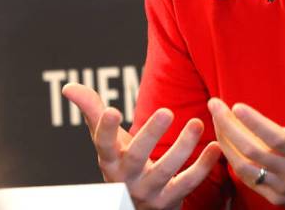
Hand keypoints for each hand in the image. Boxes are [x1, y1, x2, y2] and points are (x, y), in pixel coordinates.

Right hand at [62, 83, 221, 209]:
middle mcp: (127, 179)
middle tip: (166, 111)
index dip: (106, 130)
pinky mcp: (170, 201)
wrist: (136, 205)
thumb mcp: (108, 140)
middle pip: (137, 158)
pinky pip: (188, 184)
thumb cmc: (122, 162)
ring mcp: (149, 192)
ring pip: (166, 171)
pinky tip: (215, 147)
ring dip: (183, 147)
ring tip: (197, 123)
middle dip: (151, 135)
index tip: (111, 110)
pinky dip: (203, 167)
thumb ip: (92, 111)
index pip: (103, 145)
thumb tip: (69, 86)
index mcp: (110, 161)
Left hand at [208, 81, 284, 209]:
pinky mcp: (279, 197)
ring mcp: (284, 188)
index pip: (276, 138)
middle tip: (214, 104)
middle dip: (229, 126)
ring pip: (245, 167)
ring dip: (226, 143)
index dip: (254, 123)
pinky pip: (249, 180)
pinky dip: (233, 162)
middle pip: (253, 151)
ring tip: (216, 120)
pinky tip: (226, 145)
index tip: (236, 106)